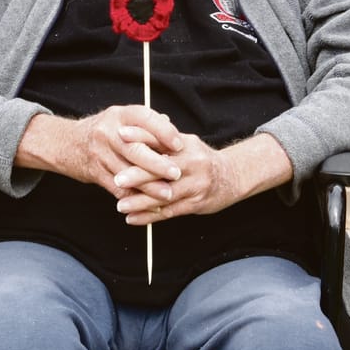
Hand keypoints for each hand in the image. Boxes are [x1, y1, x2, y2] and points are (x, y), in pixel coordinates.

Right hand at [24, 105, 182, 197]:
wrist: (68, 143)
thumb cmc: (106, 130)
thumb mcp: (124, 119)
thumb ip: (148, 124)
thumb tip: (174, 132)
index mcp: (120, 114)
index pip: (145, 119)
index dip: (164, 132)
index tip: (180, 145)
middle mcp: (108, 132)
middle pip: (135, 149)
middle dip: (158, 164)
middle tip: (177, 174)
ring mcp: (100, 153)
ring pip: (128, 173)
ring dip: (149, 187)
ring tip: (167, 194)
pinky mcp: (95, 172)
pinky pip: (117, 187)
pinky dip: (134, 197)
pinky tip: (148, 203)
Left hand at [116, 134, 256, 222]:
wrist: (232, 177)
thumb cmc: (201, 160)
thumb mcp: (185, 144)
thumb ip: (161, 140)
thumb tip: (132, 130)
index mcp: (186, 145)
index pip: (161, 138)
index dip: (140, 136)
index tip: (120, 135)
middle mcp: (193, 163)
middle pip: (162, 168)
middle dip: (138, 175)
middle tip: (117, 179)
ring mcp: (196, 184)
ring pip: (165, 194)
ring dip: (141, 201)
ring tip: (121, 206)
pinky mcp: (197, 203)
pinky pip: (170, 211)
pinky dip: (150, 216)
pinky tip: (133, 219)